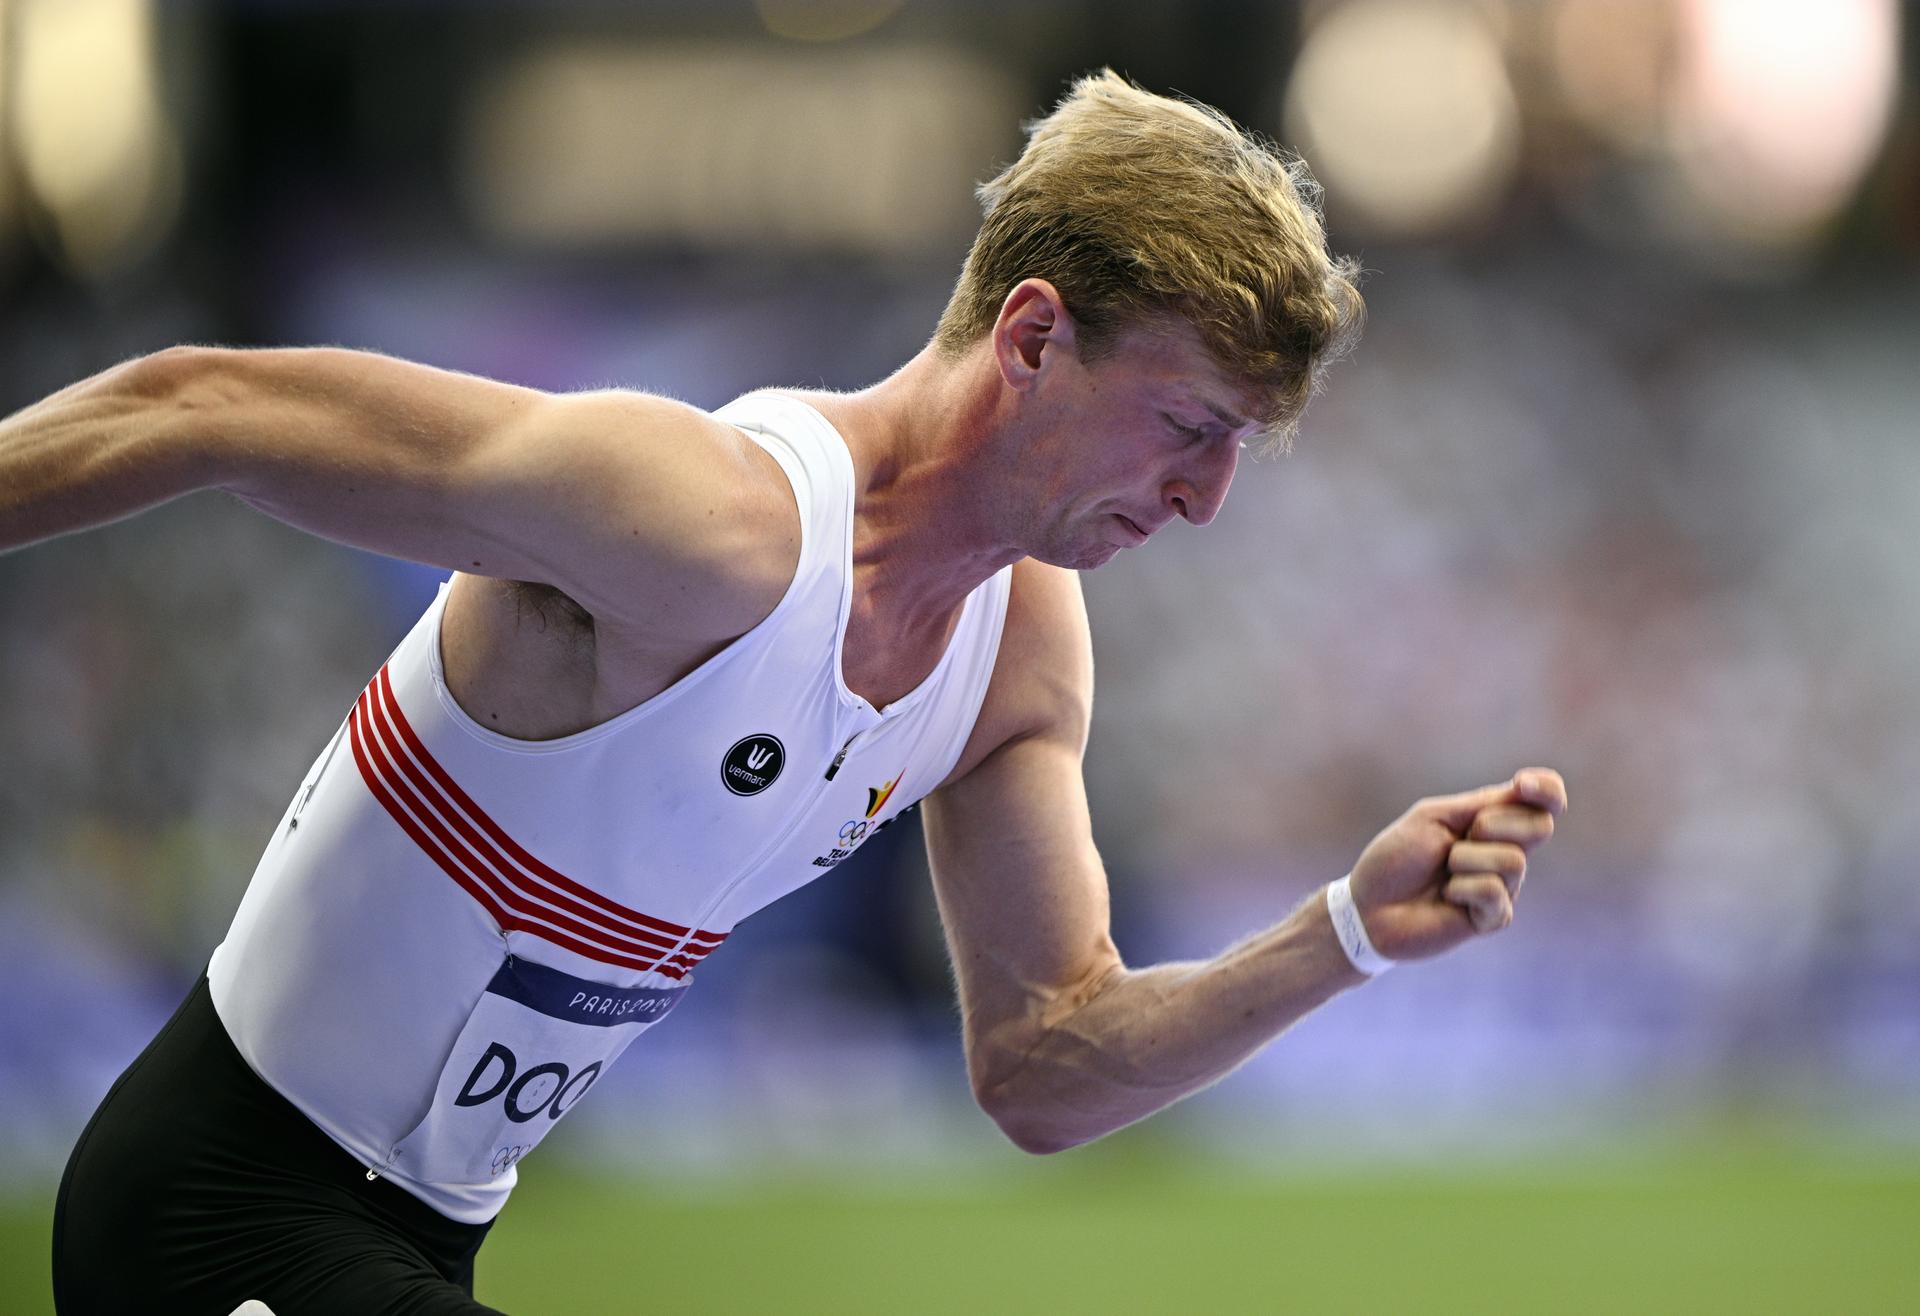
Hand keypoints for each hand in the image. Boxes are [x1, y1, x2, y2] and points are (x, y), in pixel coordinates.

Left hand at [1346, 768, 1566, 961]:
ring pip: (1513, 860)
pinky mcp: (1494, 917)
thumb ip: (1480, 804)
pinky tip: (1447, 896)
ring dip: (1465, 860)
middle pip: (1540, 826)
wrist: (1369, 905)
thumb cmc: (1397, 857)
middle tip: (1456, 839)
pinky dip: (1462, 888)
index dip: (1547, 790)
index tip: (1522, 783)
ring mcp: (1503, 886)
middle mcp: (1505, 851)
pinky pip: (1493, 892)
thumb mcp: (1433, 818)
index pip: (1543, 803)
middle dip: (1494, 824)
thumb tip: (1524, 788)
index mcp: (1493, 822)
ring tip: (1444, 871)